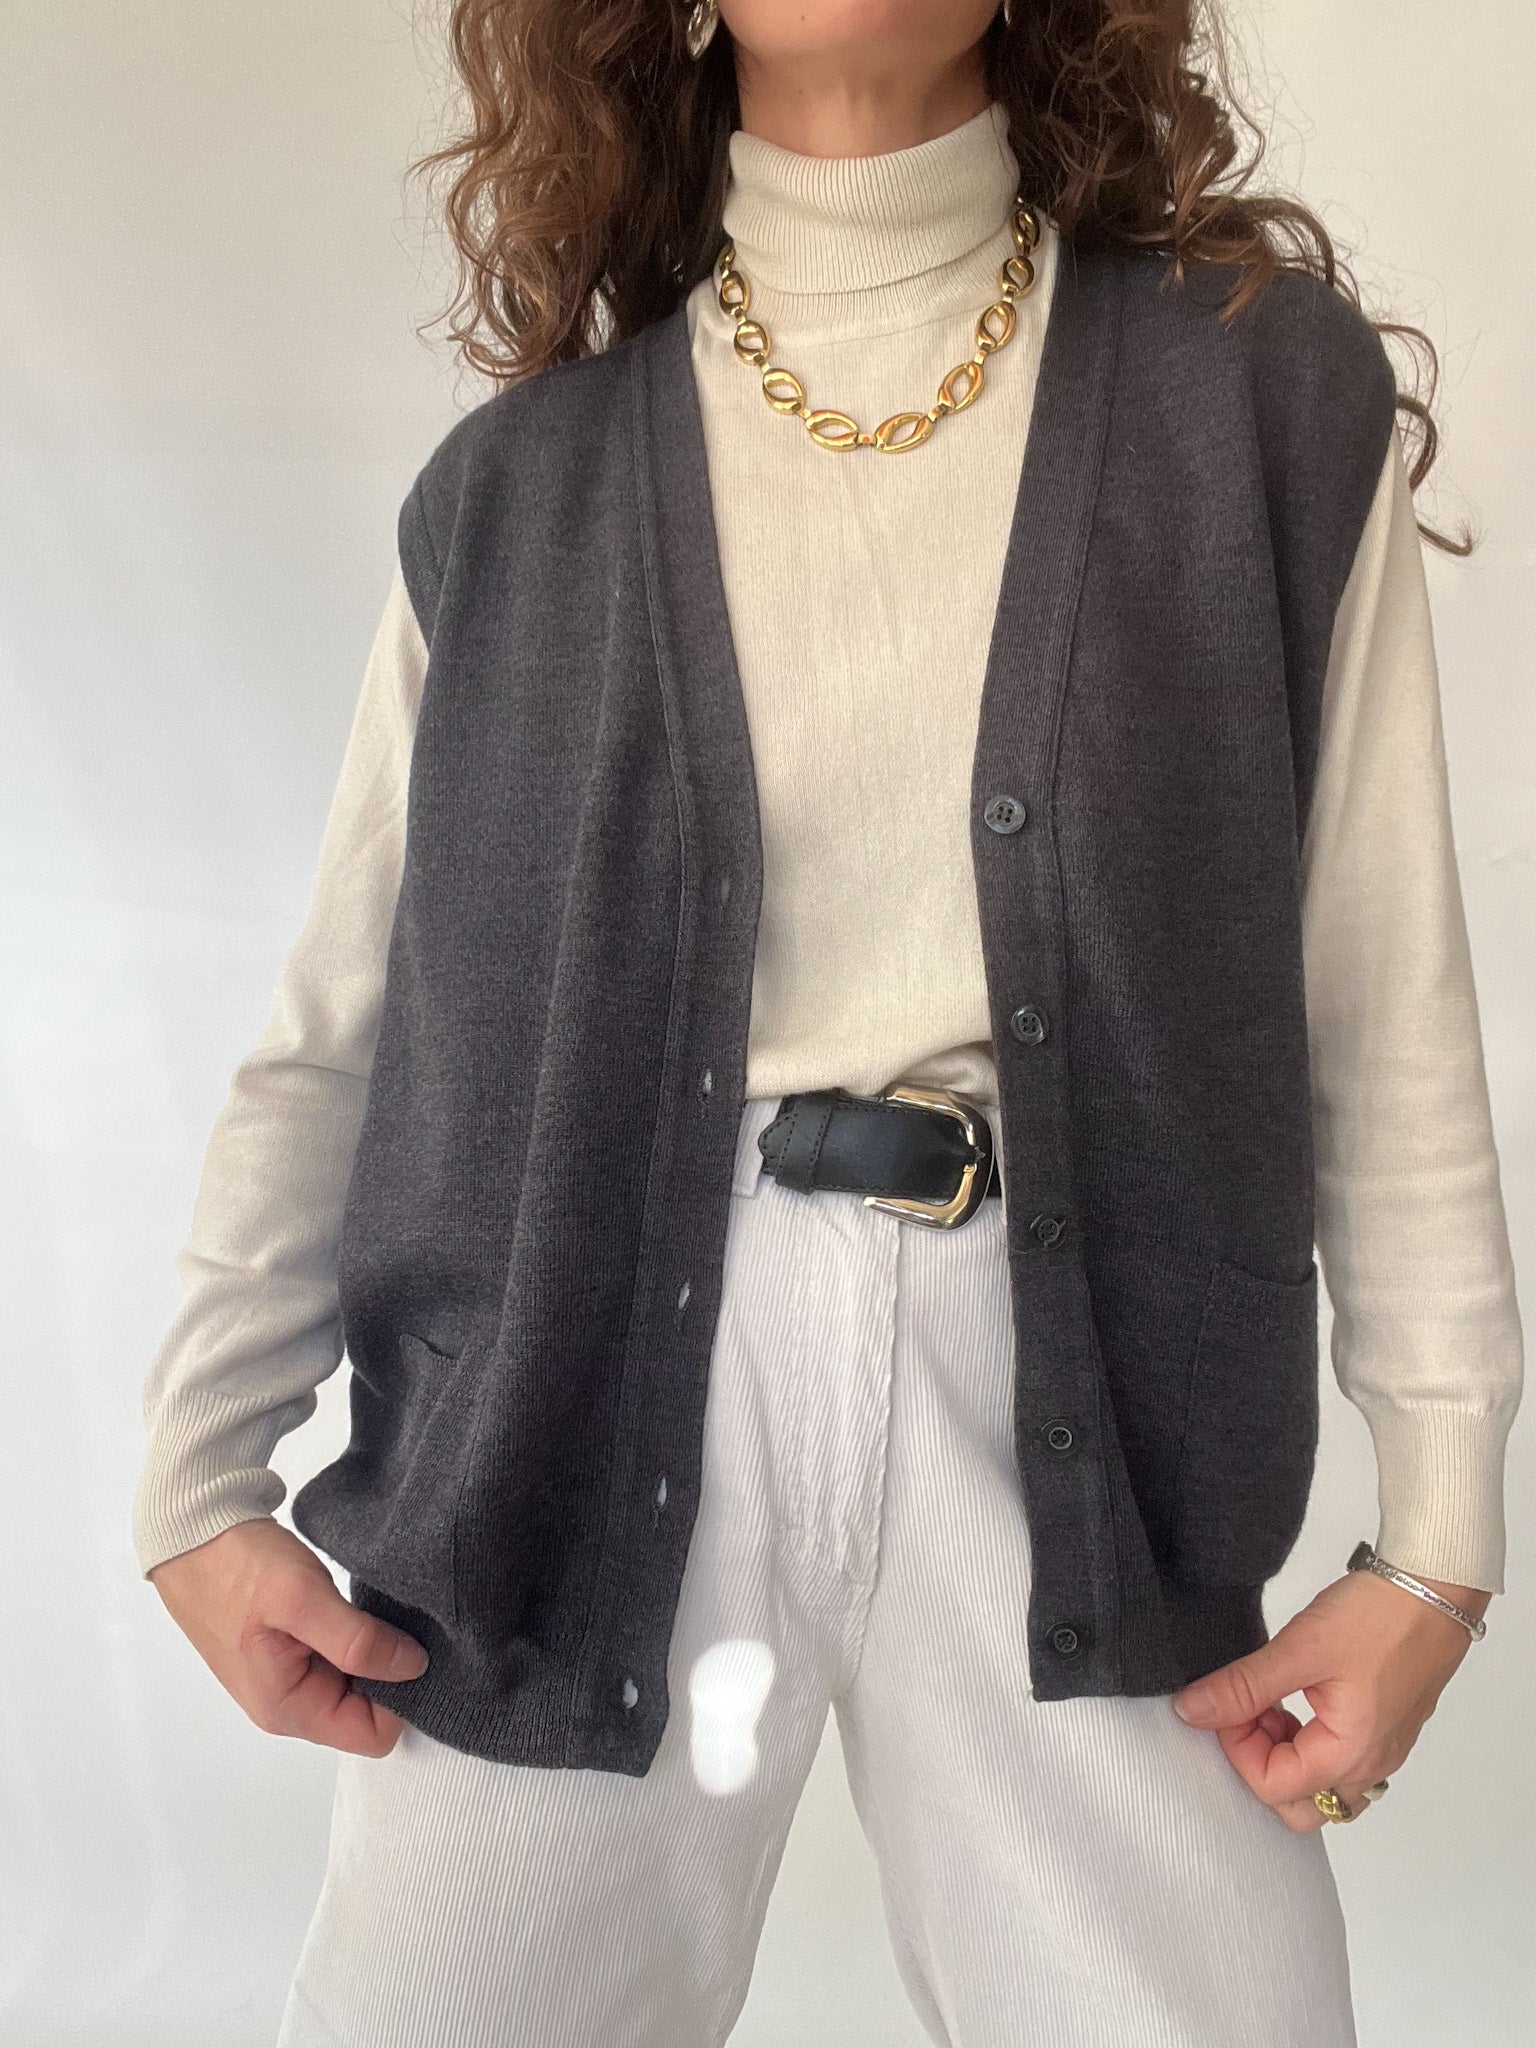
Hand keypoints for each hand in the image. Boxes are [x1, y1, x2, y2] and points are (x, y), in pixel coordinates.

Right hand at [148, 1517, 429, 1756]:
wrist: (194, 1534)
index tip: (415, 1649)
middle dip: (391, 1673)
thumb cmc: (236, 1567)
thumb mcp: (302, 1599)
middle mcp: (289, 1704)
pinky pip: (341, 1658)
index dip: (404, 1697)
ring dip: (374, 1651)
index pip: (374, 1735)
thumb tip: (413, 1668)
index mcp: (289, 1709)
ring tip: (380, 1610)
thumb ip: (357, 1641)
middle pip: (368, 1712)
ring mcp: (288, 1677)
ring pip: (357, 1683)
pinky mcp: (290, 1650)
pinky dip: (357, 1636)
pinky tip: (360, 1606)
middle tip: (401, 1622)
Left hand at [1170, 1567, 1490, 1830]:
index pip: (1272, 1787)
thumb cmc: (1380, 1617)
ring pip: (1320, 1783)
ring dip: (1285, 1753)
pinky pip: (1339, 1758)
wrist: (1436, 1587)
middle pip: (1300, 1804)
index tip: (1226, 1704)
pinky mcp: (1385, 1727)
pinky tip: (1297, 1697)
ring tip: (1271, 1699)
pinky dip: (1308, 1740)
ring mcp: (1382, 1749)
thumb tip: (1192, 1712)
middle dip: (1261, 1764)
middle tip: (1248, 1712)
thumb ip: (1243, 1686)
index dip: (1237, 1748)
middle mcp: (1371, 1765)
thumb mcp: (1300, 1650)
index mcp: (1350, 1755)